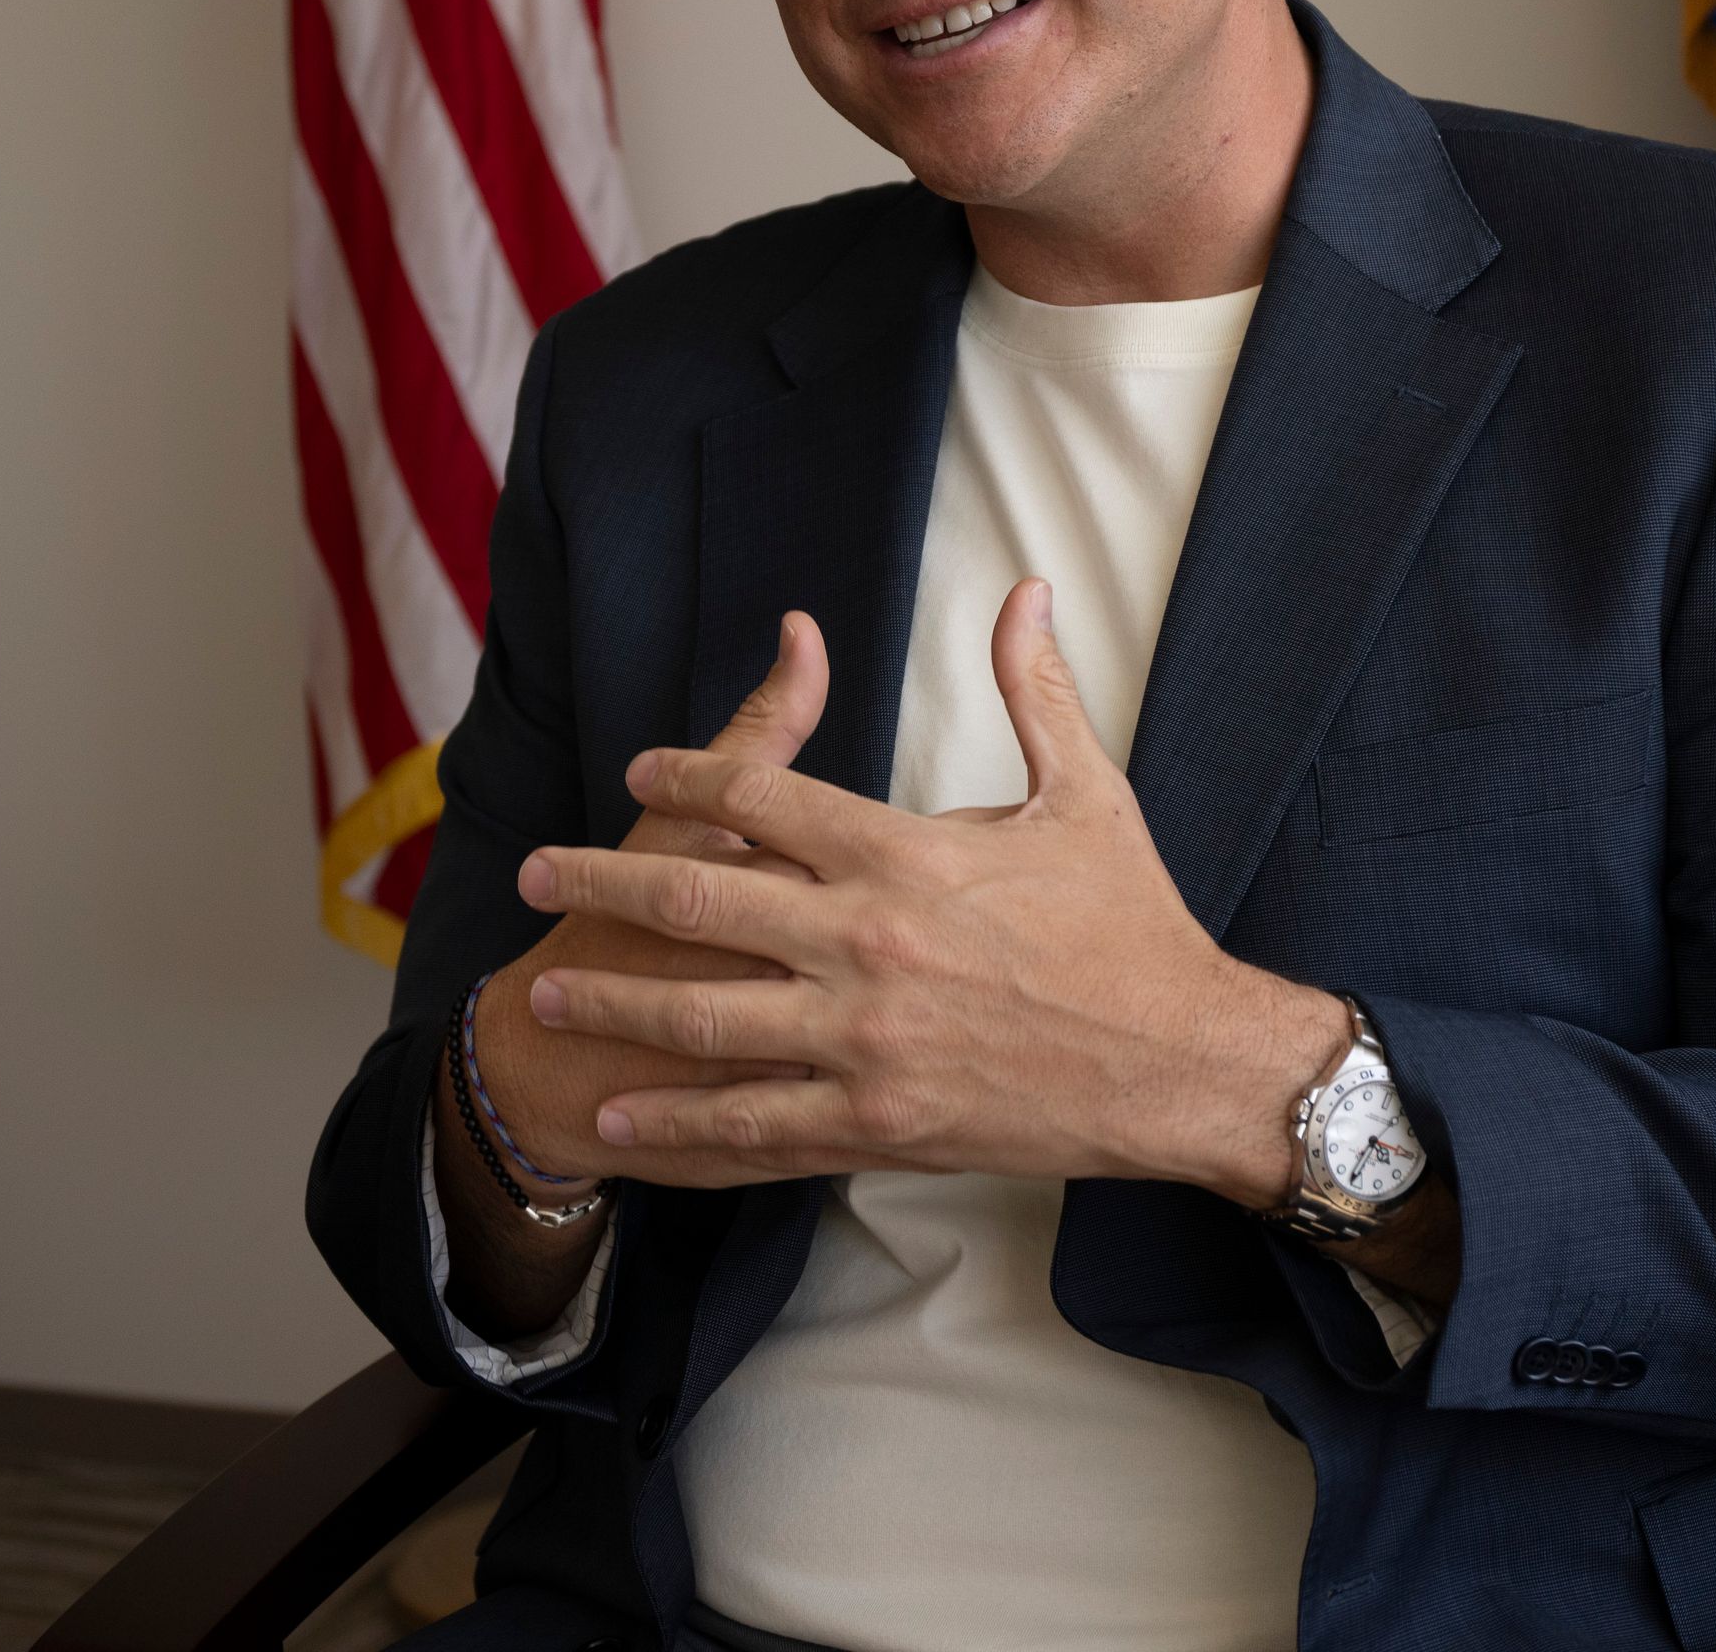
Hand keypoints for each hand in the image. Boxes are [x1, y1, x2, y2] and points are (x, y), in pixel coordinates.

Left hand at [517, 579, 1345, 1195]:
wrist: (1183, 1060)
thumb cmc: (1135, 926)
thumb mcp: (1085, 794)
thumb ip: (1035, 690)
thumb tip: (1024, 591)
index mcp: (905, 854)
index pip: (760, 795)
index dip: (686, 777)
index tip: (640, 773)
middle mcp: (868, 942)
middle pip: (699, 898)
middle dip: (602, 884)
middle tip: (533, 876)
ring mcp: (866, 1040)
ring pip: (704, 1017)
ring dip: (613, 1003)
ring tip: (547, 992)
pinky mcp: (879, 1120)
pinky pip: (754, 1123)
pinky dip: (678, 1120)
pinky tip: (620, 1113)